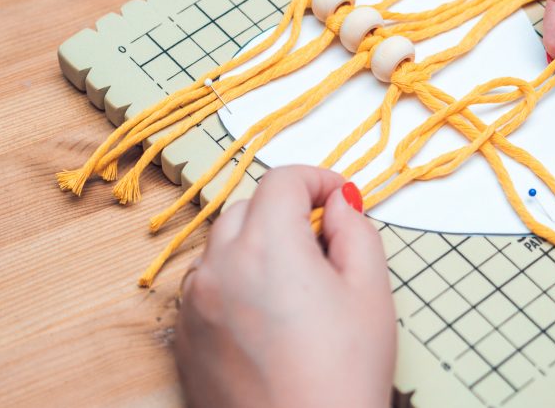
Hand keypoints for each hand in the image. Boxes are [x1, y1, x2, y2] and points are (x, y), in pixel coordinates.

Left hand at [174, 166, 395, 407]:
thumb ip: (355, 230)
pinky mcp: (184, 339)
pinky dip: (232, 283)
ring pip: (222, 247)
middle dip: (285, 212)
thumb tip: (338, 204)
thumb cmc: (344, 374)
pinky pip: (205, 288)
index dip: (317, 179)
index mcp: (267, 245)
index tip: (340, 198)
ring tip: (294, 283)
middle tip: (323, 242)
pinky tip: (266, 316)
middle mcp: (219, 266)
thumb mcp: (370, 290)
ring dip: (255, 246)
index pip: (282, 180)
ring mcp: (194, 304)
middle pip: (248, 208)